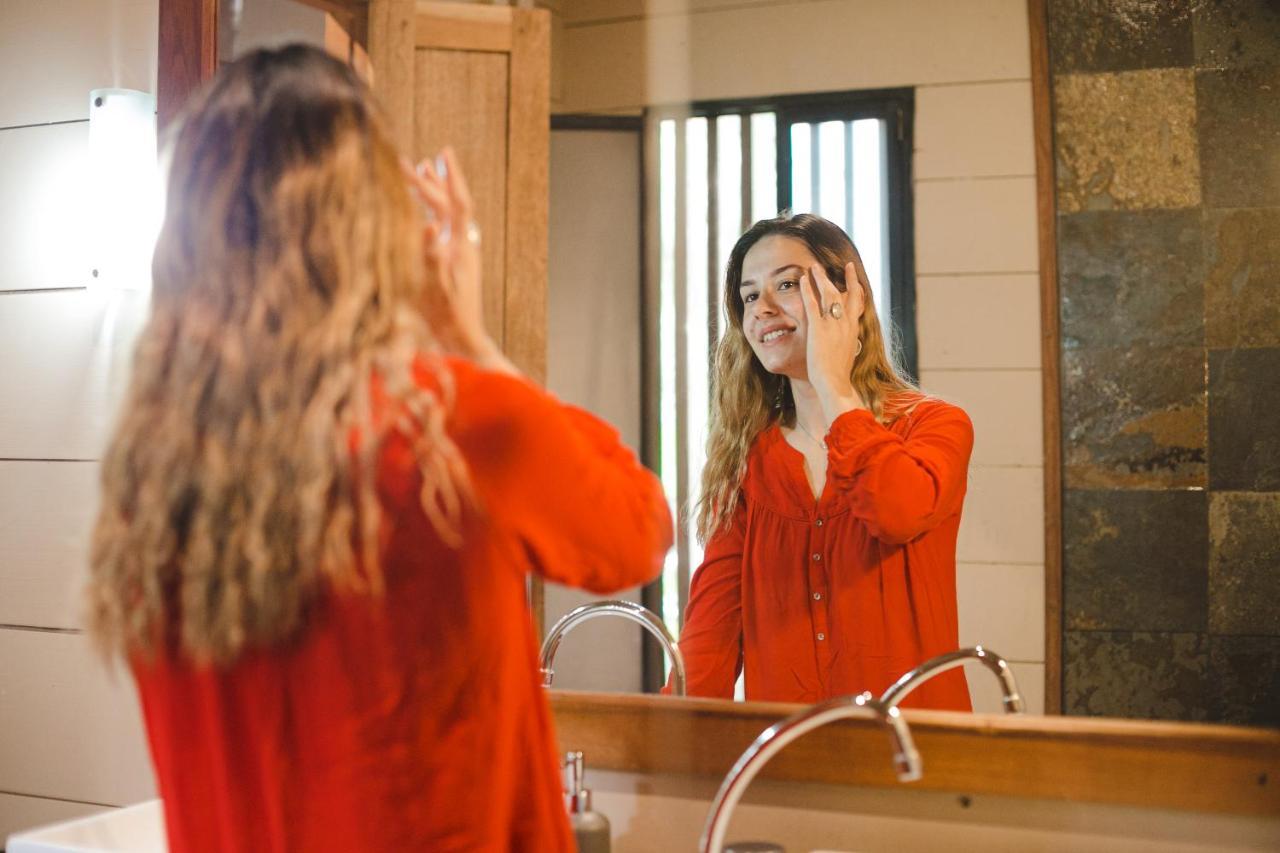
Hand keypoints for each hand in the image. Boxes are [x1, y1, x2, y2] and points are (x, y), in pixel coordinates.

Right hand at [405, 149, 516, 374]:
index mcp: (461, 246)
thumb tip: (430, 225)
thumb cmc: (446, 316)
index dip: (450, 177)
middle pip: (450, 203)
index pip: (457, 203)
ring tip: (425, 167)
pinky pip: (442, 227)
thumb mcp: (435, 286)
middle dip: (433, 180)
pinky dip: (430, 211)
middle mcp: (463, 245)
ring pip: (448, 214)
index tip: (441, 152)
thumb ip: (431, 255)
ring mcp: (458, 252)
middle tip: (411, 161)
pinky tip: (420, 206)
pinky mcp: (452, 261)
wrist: (461, 339)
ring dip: (436, 191)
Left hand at [798, 261, 866, 422]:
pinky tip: (802, 280)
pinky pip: (812, 303)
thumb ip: (846, 342)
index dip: (856, 286)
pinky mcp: (818, 329)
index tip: (853, 275)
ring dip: (822, 278)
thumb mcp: (847, 354)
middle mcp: (846, 323)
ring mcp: (832, 325)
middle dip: (845, 277)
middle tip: (843, 265)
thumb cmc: (839, 374)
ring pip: (829, 294)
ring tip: (815, 267)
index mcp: (853, 329)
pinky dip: (807, 289)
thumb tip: (846, 340)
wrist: (834, 383)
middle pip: (847, 293)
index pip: (858, 302)